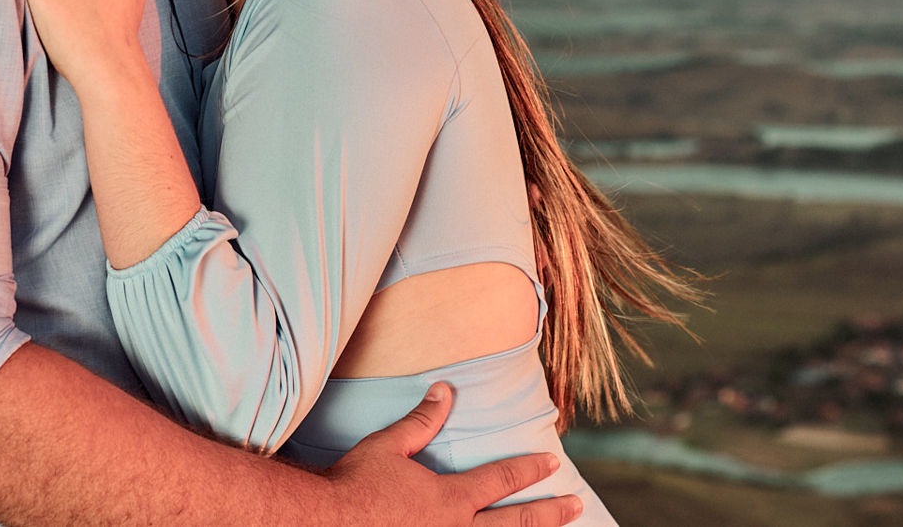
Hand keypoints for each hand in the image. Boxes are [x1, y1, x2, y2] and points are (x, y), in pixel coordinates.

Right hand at [324, 384, 581, 525]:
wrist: (325, 524)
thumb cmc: (355, 486)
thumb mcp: (389, 446)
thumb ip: (422, 420)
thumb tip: (446, 390)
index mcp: (450, 499)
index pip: (502, 481)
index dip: (530, 469)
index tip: (553, 462)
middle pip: (516, 524)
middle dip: (550, 513)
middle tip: (577, 504)